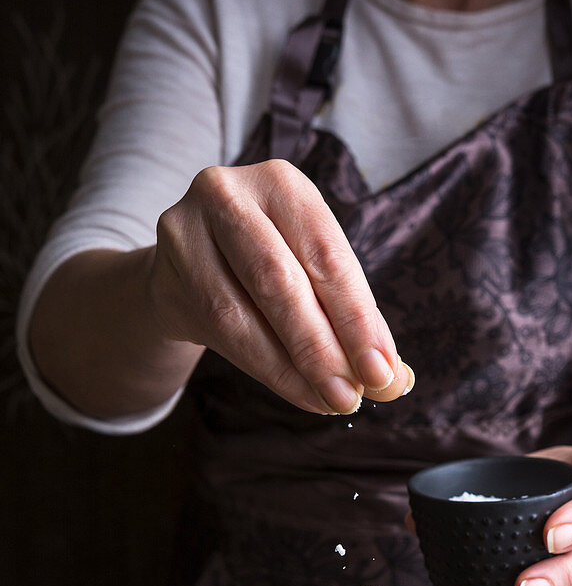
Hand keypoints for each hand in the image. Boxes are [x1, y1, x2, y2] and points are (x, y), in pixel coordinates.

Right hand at [147, 160, 412, 413]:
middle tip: (352, 396)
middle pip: (280, 282)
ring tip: (329, 401)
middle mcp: (229, 194)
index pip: (328, 256)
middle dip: (322, 348)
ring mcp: (187, 230)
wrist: (187, 268)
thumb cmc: (270, 269)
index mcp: (282, 183)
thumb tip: (394, 378)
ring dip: (293, 368)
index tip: (382, 370)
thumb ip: (355, 319)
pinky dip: (267, 370)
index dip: (357, 318)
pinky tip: (299, 392)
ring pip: (243, 314)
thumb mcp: (316, 276)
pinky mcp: (164, 273)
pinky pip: (219, 333)